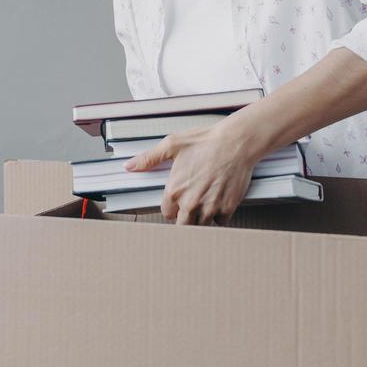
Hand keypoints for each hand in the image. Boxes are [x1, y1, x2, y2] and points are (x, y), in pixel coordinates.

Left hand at [122, 123, 257, 224]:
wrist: (236, 142)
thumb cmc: (206, 141)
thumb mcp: (172, 145)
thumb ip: (149, 158)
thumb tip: (130, 166)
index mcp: (174, 191)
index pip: (167, 213)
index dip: (173, 206)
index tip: (179, 201)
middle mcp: (190, 203)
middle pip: (183, 225)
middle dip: (186, 217)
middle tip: (192, 205)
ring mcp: (210, 207)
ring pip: (202, 226)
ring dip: (202, 218)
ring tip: (206, 201)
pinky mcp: (227, 207)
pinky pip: (220, 222)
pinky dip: (220, 215)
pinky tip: (219, 201)